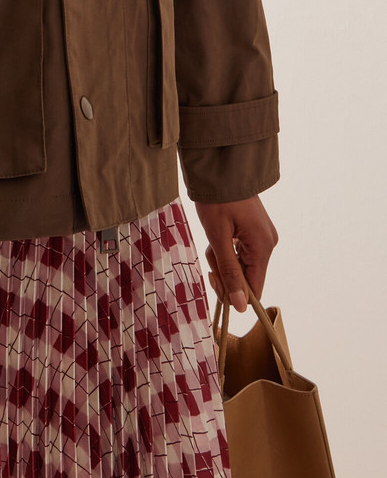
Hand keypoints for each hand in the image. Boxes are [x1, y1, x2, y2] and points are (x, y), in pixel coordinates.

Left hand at [193, 193, 278, 314]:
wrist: (220, 170)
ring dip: (222, 258)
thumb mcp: (218, 239)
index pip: (255, 288)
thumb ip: (230, 273)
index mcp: (263, 247)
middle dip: (224, 269)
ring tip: (212, 239)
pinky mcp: (255, 231)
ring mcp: (262, 237)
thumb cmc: (218, 201)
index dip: (234, 292)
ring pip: (240, 264)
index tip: (214, 279)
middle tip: (209, 252)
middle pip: (247, 276)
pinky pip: (240, 251)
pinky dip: (226, 248)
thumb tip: (241, 307)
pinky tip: (218, 235)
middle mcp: (268, 243)